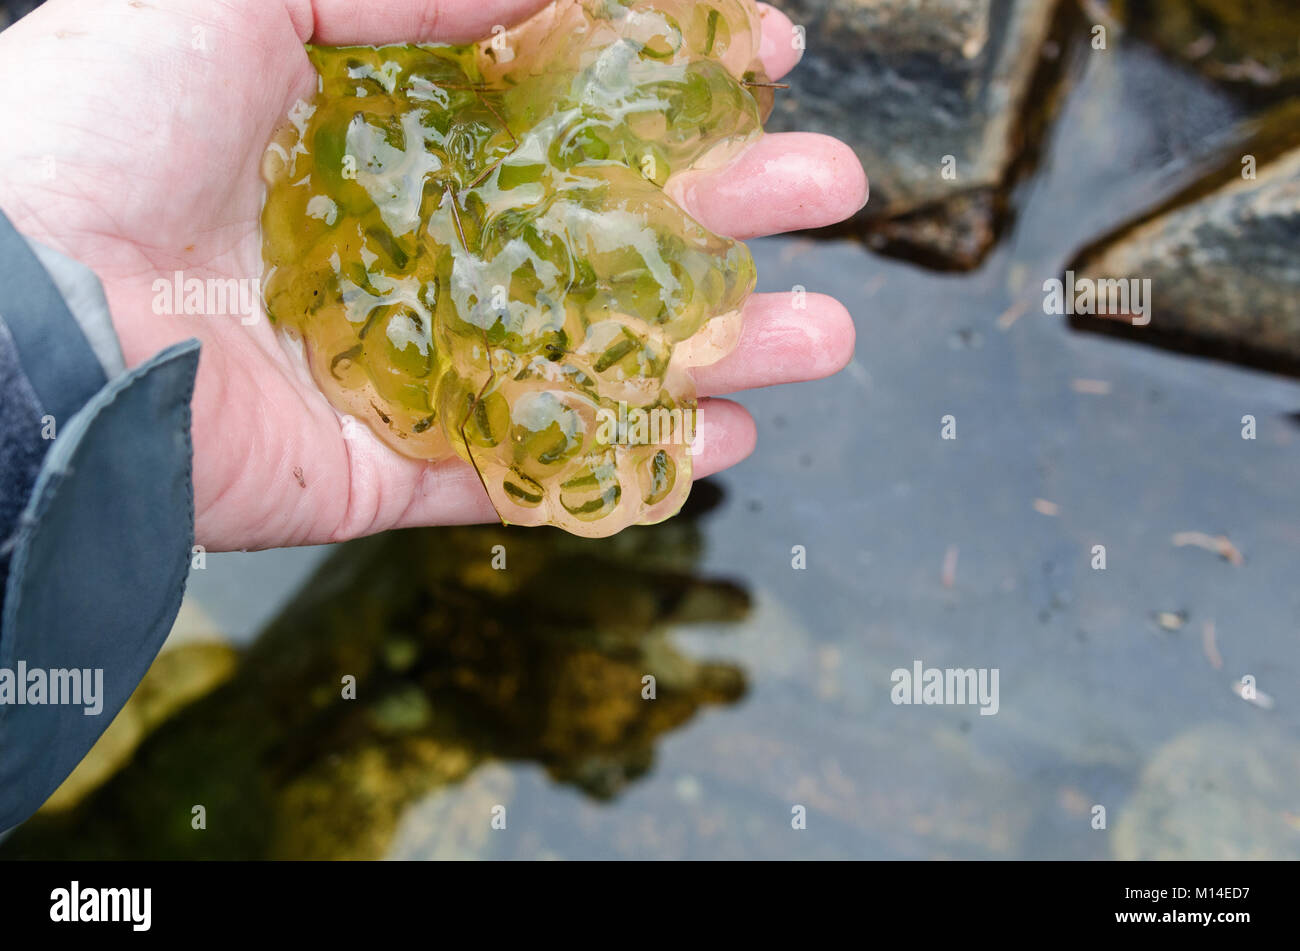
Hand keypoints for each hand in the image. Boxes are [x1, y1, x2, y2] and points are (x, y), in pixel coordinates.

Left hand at [0, 0, 865, 549]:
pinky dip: (631, 461)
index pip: (564, 109)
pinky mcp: (394, 469)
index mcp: (392, 134)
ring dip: (719, 346)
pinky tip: (727, 435)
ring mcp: (416, 364)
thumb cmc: (104, 131)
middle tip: (828, 188)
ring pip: (597, 359)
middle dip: (728, 211)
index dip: (668, 82)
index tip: (762, 58)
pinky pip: (535, 472)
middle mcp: (418, 246)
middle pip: (607, 233)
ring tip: (827, 334)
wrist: (14, 319)